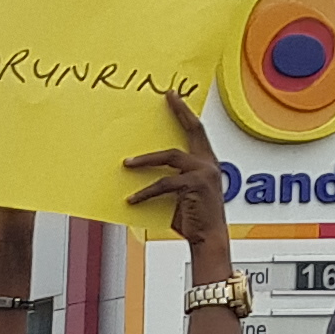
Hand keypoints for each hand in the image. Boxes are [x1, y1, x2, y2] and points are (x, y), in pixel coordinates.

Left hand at [125, 91, 231, 253]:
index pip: (196, 130)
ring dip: (146, 160)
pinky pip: (164, 184)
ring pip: (171, 156)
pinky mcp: (196, 186)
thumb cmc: (193, 218)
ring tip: (125, 164)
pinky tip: (131, 199)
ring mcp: (205, 173)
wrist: (208, 238)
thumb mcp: (180, 194)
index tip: (172, 95)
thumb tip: (140, 170)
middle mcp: (209, 163)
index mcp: (206, 162)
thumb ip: (170, 179)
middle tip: (165, 98)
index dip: (184, 112)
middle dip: (179, 112)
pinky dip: (145, 191)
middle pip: (193, 130)